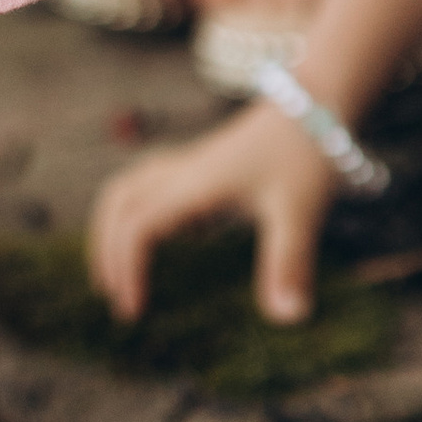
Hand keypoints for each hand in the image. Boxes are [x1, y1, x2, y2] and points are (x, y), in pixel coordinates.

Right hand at [87, 98, 338, 326]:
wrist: (316, 103)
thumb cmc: (306, 152)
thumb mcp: (299, 211)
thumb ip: (288, 263)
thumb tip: (286, 318)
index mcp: (195, 184)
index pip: (137, 225)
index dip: (125, 267)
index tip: (134, 311)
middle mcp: (183, 171)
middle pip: (118, 201)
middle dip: (105, 248)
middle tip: (112, 297)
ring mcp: (190, 164)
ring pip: (128, 187)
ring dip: (113, 226)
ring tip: (118, 272)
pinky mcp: (202, 165)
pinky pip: (151, 186)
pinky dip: (137, 213)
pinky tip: (161, 241)